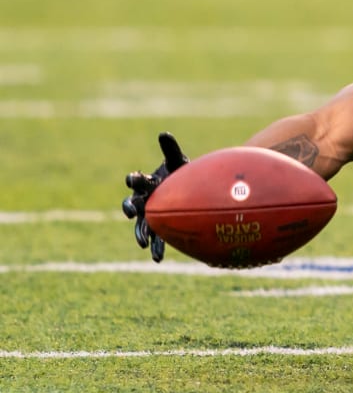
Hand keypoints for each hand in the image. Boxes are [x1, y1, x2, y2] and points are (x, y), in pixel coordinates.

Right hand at [122, 132, 188, 261]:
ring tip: (143, 244)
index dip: (134, 179)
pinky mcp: (157, 227)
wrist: (185, 188)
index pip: (137, 180)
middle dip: (130, 208)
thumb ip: (170, 149)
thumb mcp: (176, 160)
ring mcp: (148, 215)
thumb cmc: (178, 172)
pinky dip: (156, 248)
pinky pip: (155, 239)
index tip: (131, 178)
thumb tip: (163, 133)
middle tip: (129, 211)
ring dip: (141, 235)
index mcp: (146, 183)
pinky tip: (158, 259)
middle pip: (132, 204)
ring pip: (140, 226)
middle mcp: (143, 200)